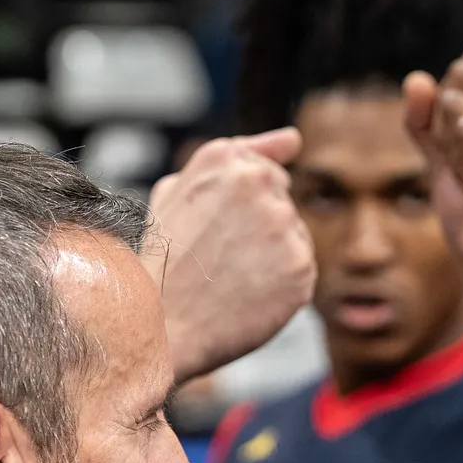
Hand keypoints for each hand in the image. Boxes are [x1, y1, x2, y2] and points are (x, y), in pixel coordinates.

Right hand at [147, 128, 316, 382]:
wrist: (159, 324)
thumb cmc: (163, 259)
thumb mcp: (177, 191)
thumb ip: (237, 155)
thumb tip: (294, 139)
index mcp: (226, 158)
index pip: (268, 168)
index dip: (245, 204)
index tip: (228, 226)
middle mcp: (258, 183)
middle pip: (284, 201)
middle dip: (261, 226)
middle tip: (219, 257)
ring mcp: (282, 225)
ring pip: (294, 235)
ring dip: (272, 254)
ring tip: (229, 277)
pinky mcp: (301, 267)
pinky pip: (302, 269)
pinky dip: (282, 285)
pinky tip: (247, 294)